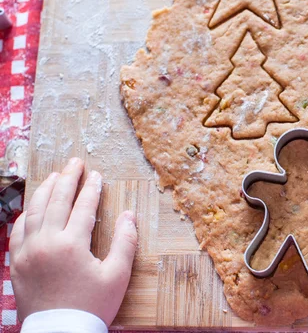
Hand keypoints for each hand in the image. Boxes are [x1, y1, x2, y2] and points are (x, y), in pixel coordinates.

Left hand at [9, 158, 137, 325]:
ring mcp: (28, 252)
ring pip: (34, 211)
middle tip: (75, 162)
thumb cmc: (92, 306)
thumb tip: (129, 215)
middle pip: (57, 201)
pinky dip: (26, 214)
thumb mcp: (117, 275)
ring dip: (45, 190)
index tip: (97, 175)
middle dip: (68, 179)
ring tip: (55, 176)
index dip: (91, 189)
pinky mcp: (17, 263)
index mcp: (71, 244)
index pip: (83, 207)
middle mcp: (46, 243)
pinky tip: (33, 207)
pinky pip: (17, 231)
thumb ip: (125, 242)